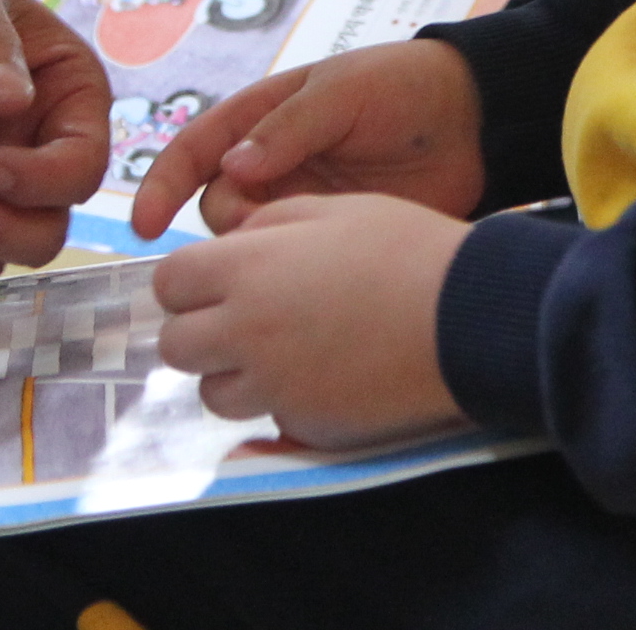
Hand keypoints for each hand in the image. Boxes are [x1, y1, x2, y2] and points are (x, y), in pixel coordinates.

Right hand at [131, 40, 484, 239]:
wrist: (476, 123)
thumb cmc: (402, 88)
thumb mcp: (341, 91)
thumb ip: (287, 128)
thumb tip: (233, 168)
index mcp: (260, 120)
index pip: (194, 152)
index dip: (161, 187)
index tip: (144, 227)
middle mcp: (271, 166)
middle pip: (216, 207)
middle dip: (229, 221)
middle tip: (268, 221)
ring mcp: (300, 205)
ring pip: (251, 243)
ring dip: (262, 248)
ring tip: (303, 239)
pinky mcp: (331, 240)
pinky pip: (293, 265)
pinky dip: (292, 272)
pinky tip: (316, 272)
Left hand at [152, 194, 471, 447]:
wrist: (467, 317)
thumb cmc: (405, 249)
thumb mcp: (331, 209)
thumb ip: (268, 225)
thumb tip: (233, 246)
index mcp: (245, 269)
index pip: (169, 283)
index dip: (187, 281)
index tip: (214, 280)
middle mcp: (246, 333)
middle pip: (176, 346)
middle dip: (198, 330)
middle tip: (239, 318)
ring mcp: (275, 387)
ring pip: (213, 393)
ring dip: (232, 374)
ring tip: (280, 351)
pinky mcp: (306, 426)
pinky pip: (267, 420)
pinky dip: (279, 403)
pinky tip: (320, 376)